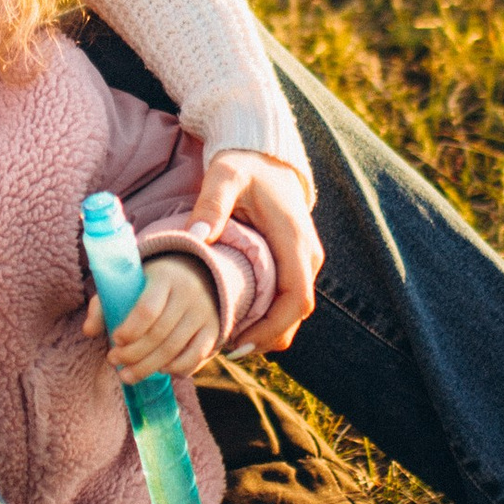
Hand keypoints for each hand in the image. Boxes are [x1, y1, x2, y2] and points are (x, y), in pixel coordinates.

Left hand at [82, 250, 222, 383]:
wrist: (199, 275)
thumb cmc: (153, 283)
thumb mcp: (130, 283)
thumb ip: (104, 304)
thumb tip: (88, 331)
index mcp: (165, 278)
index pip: (148, 309)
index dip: (130, 330)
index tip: (114, 340)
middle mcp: (188, 294)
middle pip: (159, 334)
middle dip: (132, 354)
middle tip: (114, 362)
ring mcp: (203, 314)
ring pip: (174, 349)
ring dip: (147, 367)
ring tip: (126, 375)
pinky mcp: (214, 331)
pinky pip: (195, 357)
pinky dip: (175, 368)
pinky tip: (159, 371)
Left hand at [189, 149, 319, 351]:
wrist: (264, 153)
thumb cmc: (244, 165)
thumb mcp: (225, 177)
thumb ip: (211, 205)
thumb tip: (196, 237)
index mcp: (295, 241)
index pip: (296, 299)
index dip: (272, 328)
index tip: (240, 343)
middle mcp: (307, 255)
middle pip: (297, 313)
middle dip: (266, 336)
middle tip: (227, 350)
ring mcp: (304, 259)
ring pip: (293, 309)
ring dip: (267, 330)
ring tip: (229, 340)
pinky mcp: (295, 261)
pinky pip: (287, 298)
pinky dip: (268, 316)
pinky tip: (238, 320)